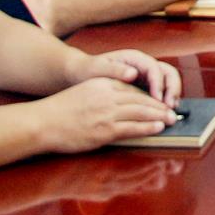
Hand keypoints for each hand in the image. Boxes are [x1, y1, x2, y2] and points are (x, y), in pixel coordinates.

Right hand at [34, 76, 176, 153]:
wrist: (42, 123)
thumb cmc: (61, 110)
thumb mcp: (85, 91)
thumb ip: (104, 92)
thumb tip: (121, 100)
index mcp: (103, 84)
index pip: (133, 88)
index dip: (149, 94)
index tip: (159, 99)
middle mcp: (107, 96)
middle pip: (141, 98)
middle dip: (158, 105)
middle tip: (171, 110)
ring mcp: (107, 113)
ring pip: (140, 112)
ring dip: (158, 116)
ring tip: (170, 119)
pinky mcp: (104, 130)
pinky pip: (132, 128)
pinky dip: (147, 127)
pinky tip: (157, 128)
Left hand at [75, 49, 182, 106]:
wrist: (81, 74)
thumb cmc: (89, 70)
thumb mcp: (99, 68)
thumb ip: (115, 69)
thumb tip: (133, 73)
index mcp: (135, 58)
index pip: (154, 68)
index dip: (159, 83)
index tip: (157, 98)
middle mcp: (144, 65)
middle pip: (168, 73)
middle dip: (172, 89)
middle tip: (169, 106)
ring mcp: (146, 76)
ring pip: (168, 82)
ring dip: (172, 95)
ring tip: (169, 110)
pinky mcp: (145, 86)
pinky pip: (161, 92)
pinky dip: (164, 101)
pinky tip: (161, 113)